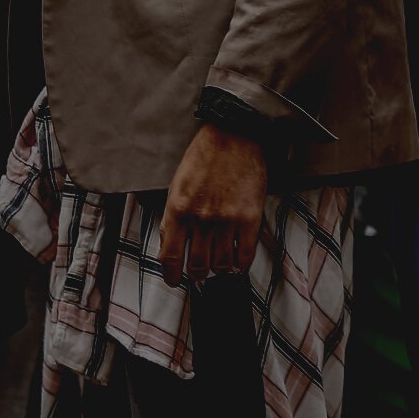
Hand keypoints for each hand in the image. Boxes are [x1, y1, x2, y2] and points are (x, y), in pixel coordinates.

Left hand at [156, 123, 267, 287]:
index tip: (174, 281)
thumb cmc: (204, 157)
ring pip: (221, 264)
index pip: (169, 255)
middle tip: (198, 274)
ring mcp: (227, 220)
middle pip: (197, 265)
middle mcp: (201, 219)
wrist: (235, 136)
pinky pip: (245, 255)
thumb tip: (168, 244)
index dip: (171, 275)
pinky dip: (239, 265)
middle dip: (196, 275)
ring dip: (218, 270)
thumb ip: (172, 216)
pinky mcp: (250, 219)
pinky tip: (236, 263)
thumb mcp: (177, 185)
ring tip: (217, 266)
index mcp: (178, 209)